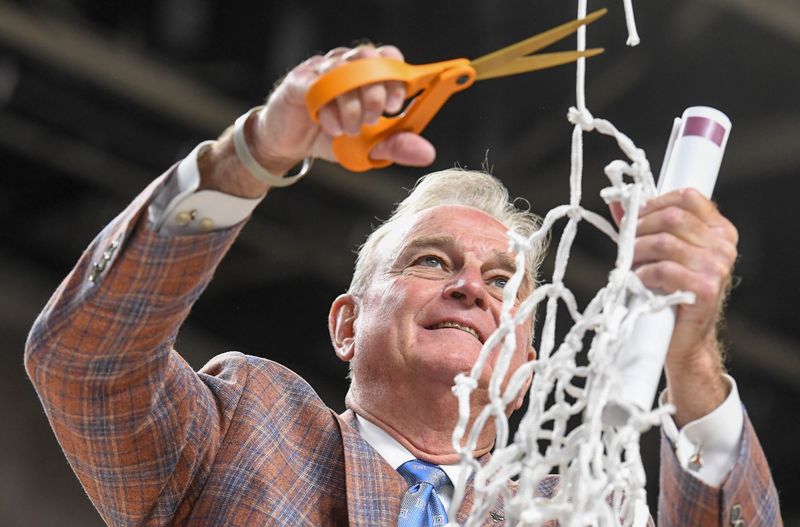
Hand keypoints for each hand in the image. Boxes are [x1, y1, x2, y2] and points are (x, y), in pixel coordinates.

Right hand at [251, 44, 435, 173]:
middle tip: (372, 119)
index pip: (389, 59)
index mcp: (368, 75)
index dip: (396, 75)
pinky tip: (331, 126)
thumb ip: (396, 145)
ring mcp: (322, 70)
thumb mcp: (369, 146)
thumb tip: (427, 153)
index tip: (396, 103)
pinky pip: (316, 85)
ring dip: (351, 104)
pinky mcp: (299, 80)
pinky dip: (327, 108)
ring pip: (342, 72)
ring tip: (350, 129)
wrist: (292, 143)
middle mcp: (347, 65)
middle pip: (368, 60)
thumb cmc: (334, 135)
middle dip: (374, 93)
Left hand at [619, 189, 737, 423]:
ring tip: (629, 266)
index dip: (654, 203)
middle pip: (671, 217)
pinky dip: (642, 273)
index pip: (688, 198)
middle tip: (625, 245)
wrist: (684, 340)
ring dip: (637, 252)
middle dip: (640, 228)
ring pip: (664, 241)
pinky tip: (637, 281)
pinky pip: (663, 269)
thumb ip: (645, 226)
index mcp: (719, 231)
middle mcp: (723, 246)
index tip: (635, 216)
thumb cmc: (671, 294)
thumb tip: (619, 202)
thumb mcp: (660, 254)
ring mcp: (718, 267)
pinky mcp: (705, 288)